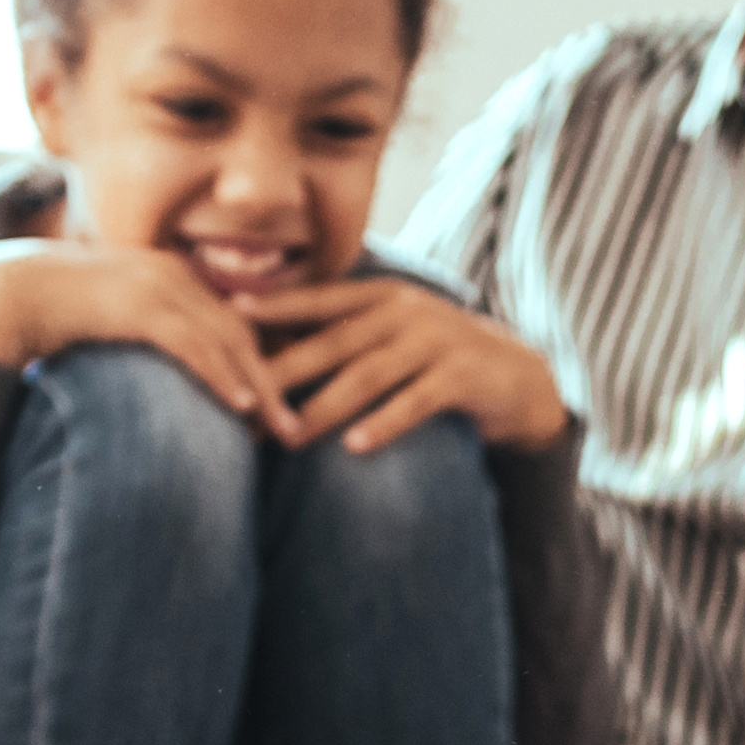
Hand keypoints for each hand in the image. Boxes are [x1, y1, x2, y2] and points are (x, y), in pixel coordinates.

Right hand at [0, 238, 291, 434]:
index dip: (258, 367)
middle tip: (296, 427)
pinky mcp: (136, 304)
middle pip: (241, 332)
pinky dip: (221, 375)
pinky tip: (241, 407)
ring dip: (257, 388)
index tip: (276, 409)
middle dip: (273, 382)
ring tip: (281, 429)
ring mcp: (155, 285)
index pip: (231, 324)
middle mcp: (172, 274)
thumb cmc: (50, 316)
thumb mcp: (109, 323)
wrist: (1, 294)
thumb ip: (142, 340)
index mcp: (170, 275)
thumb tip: (159, 382)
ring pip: (226, 340)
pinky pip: (192, 343)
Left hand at [246, 272, 568, 455]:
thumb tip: (267, 351)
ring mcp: (435, 342)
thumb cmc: (434, 358)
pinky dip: (383, 423)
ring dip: (326, 407)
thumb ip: (344, 335)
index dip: (277, 304)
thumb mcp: (392, 334)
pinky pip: (415, 402)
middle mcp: (406, 312)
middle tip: (248, 402)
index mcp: (382, 297)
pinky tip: (354, 447)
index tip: (231, 314)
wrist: (513, 377)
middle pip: (335, 342)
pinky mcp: (461, 377)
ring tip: (290, 436)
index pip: (320, 300)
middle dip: (287, 372)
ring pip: (369, 375)